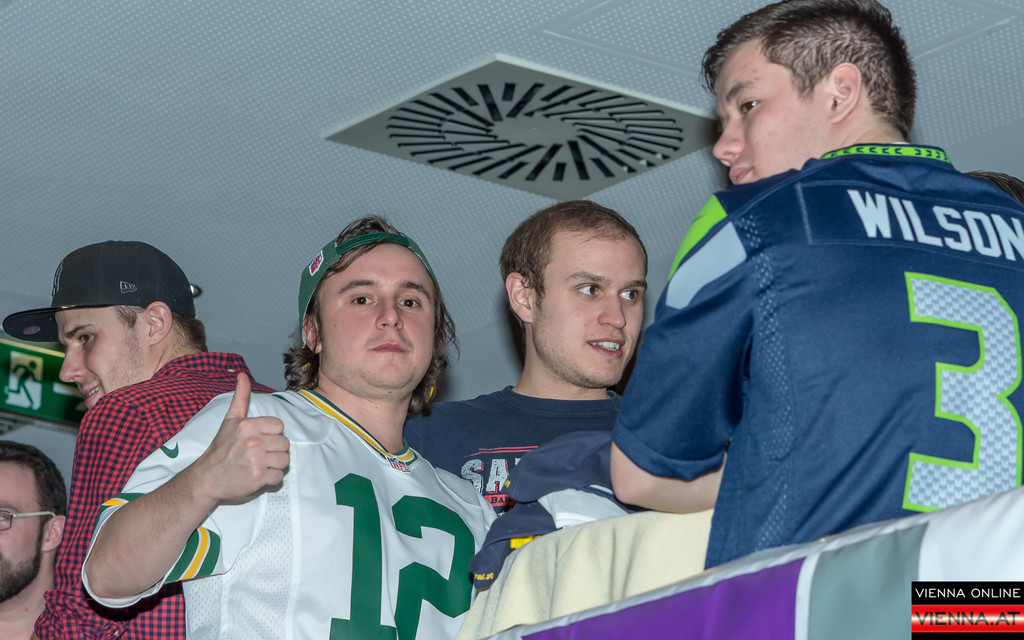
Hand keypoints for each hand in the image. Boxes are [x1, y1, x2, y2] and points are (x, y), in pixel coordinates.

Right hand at [195, 374, 289, 502]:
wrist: (207, 478)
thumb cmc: (221, 448)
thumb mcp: (230, 420)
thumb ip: (240, 397)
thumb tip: (242, 375)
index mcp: (248, 425)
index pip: (279, 426)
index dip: (271, 434)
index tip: (259, 439)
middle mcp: (253, 442)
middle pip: (285, 444)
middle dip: (274, 450)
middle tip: (259, 454)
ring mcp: (256, 461)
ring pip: (285, 461)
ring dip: (275, 465)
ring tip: (260, 464)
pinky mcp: (258, 478)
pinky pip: (279, 477)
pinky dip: (271, 479)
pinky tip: (259, 475)